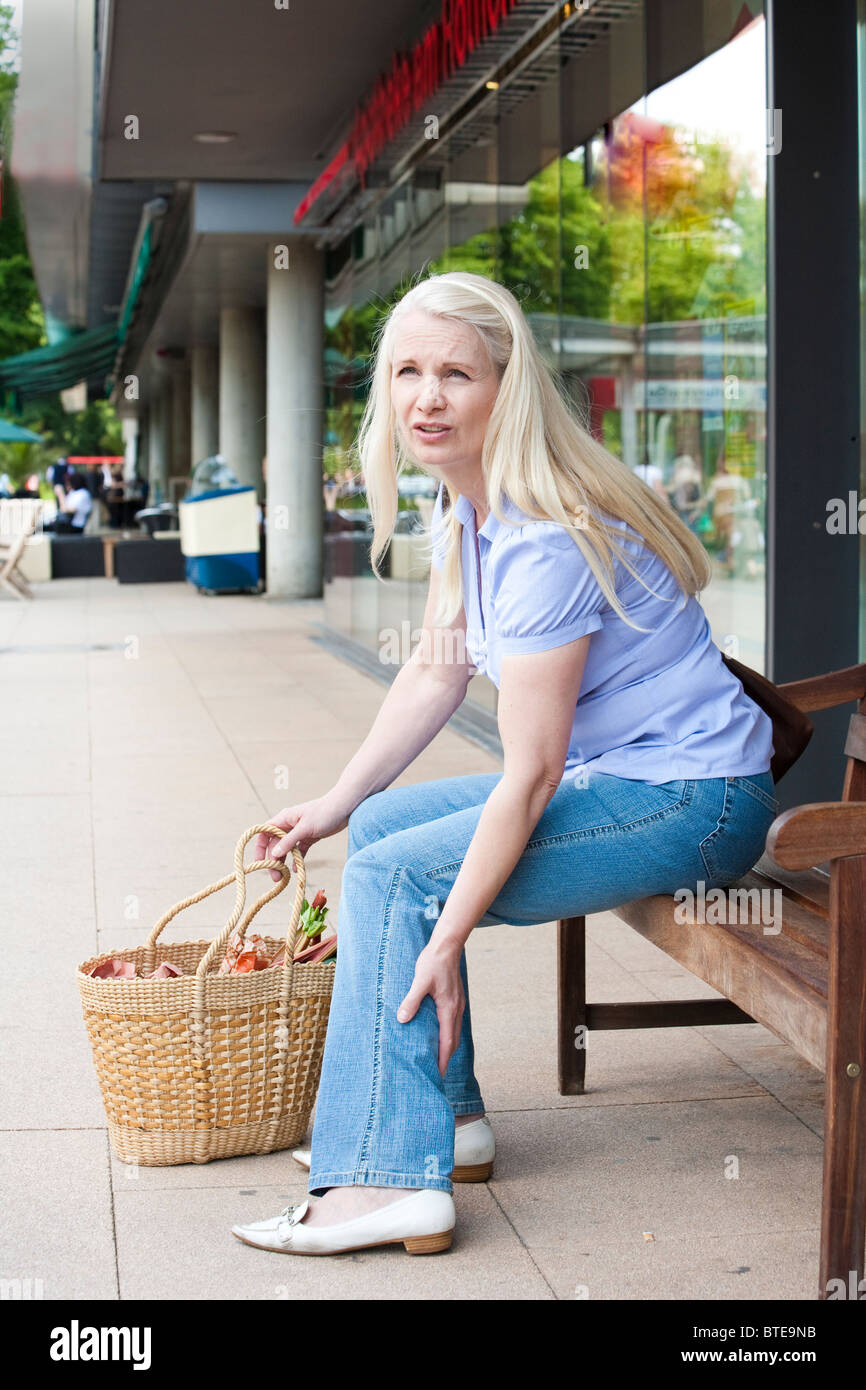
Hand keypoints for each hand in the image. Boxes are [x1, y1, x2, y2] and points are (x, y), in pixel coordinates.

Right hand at [255, 795, 349, 881]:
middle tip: (275, 876)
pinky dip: (297, 860)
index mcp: (284, 819)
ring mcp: (299, 832)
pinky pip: (299, 851)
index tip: (260, 863)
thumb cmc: (324, 812)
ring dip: (283, 862)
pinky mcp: (309, 837)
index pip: (264, 833)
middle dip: (273, 860)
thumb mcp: (305, 828)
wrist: (345, 808)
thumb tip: (274, 854)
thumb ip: (289, 841)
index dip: (260, 848)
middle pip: (274, 845)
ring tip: (283, 876)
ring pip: (286, 849)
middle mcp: (289, 825)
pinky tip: (296, 870)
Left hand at [397, 939, 463, 1076]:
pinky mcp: (455, 998)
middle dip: (446, 1058)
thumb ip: (411, 1001)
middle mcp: (456, 1009)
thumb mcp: (420, 981)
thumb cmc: (433, 962)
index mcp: (448, 1008)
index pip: (447, 1041)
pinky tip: (438, 1034)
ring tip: (437, 1058)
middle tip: (437, 1073)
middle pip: (453, 1041)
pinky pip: (453, 1022)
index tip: (438, 1074)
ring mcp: (457, 1004)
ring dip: (447, 1046)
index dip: (443, 1060)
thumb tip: (402, 1020)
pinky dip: (448, 1034)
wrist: (447, 946)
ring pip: (454, 1032)